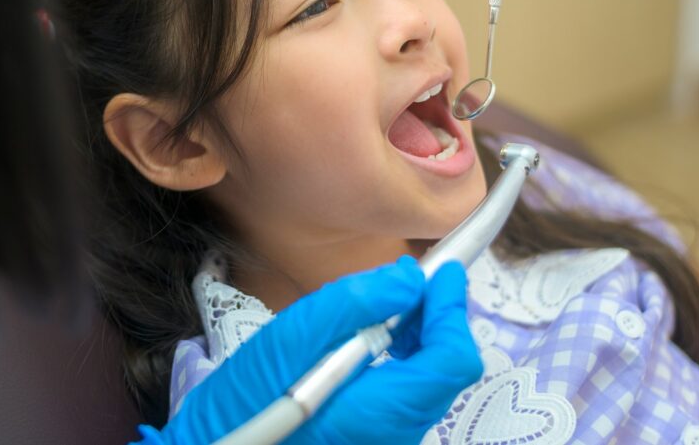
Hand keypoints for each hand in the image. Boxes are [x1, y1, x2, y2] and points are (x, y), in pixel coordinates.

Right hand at [133, 258, 481, 443]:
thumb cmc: (246, 402)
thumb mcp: (292, 337)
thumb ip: (354, 303)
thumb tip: (409, 278)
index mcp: (381, 412)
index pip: (450, 359)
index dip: (452, 309)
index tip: (445, 270)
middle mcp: (396, 434)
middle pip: (446, 371)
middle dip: (439, 318)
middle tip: (420, 278)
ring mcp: (387, 441)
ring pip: (429, 384)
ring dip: (423, 337)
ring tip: (397, 303)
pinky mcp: (374, 440)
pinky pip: (408, 396)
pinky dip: (406, 359)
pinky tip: (378, 337)